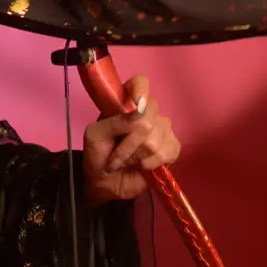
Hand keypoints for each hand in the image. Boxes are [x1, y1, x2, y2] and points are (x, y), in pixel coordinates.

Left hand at [82, 75, 179, 204]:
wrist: (105, 184)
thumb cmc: (97, 155)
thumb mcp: (96, 135)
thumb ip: (114, 122)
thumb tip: (139, 112)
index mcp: (126, 103)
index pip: (141, 82)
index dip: (141, 90)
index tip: (136, 106)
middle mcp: (147, 113)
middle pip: (150, 115)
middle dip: (130, 141)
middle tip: (116, 154)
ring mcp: (162, 130)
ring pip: (158, 136)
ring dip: (138, 155)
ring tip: (127, 162)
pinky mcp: (170, 148)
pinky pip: (170, 149)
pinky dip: (153, 162)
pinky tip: (143, 167)